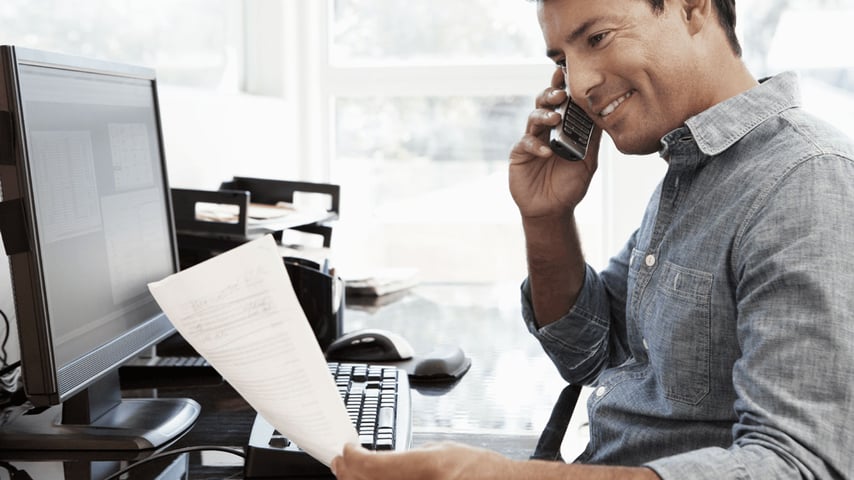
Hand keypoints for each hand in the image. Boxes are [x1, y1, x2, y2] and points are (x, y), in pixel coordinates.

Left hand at [331, 442, 519, 479]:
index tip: (347, 451)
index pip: (374, 465)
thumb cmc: (481, 471)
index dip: (353, 458)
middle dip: (350, 472)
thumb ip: (409, 458)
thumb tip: (379, 460)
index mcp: (428, 468)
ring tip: (352, 474)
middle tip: (342, 463)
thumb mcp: (442, 451)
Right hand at [509, 67, 601, 219]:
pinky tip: (547, 152)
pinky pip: (526, 143)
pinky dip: (537, 145)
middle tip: (561, 94)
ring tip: (554, 118)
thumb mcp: (587, 162)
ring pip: (534, 117)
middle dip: (551, 94)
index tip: (569, 73)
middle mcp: (546, 130)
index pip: (563, 102)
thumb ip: (592, 139)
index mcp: (563, 127)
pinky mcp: (519, 154)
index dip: (564, 87)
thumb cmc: (570, 185)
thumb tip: (603, 115)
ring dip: (544, 115)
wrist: (553, 210)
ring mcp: (531, 140)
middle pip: (545, 103)